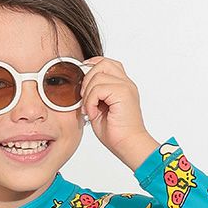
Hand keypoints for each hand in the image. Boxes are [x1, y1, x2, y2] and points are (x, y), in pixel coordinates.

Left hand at [79, 56, 163, 171]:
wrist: (128, 145)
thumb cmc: (115, 132)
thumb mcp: (99, 108)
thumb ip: (93, 94)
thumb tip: (79, 87)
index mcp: (122, 85)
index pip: (105, 63)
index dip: (91, 67)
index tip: (82, 84)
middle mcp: (126, 83)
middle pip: (102, 62)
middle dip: (87, 79)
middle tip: (84, 100)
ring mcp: (126, 86)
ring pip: (97, 75)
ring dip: (88, 94)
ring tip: (90, 110)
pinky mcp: (123, 93)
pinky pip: (98, 88)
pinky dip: (91, 101)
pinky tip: (94, 113)